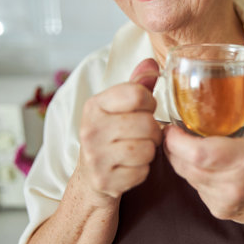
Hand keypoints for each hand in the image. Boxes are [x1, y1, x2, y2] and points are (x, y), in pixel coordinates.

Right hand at [77, 58, 162, 206]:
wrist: (91, 177)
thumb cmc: (110, 136)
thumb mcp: (119, 107)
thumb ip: (137, 85)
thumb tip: (151, 63)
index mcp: (94, 105)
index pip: (137, 94)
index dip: (150, 102)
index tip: (145, 109)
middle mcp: (90, 129)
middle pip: (147, 124)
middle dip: (153, 130)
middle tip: (144, 134)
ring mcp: (95, 157)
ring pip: (147, 149)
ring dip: (149, 151)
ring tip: (138, 149)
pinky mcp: (104, 181)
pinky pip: (142, 172)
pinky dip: (142, 170)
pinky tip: (130, 166)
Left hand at [163, 66, 243, 228]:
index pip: (200, 154)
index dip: (177, 141)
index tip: (172, 127)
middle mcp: (232, 183)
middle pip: (184, 164)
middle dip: (171, 146)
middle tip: (171, 131)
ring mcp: (222, 199)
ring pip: (185, 175)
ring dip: (179, 158)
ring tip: (181, 142)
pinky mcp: (216, 209)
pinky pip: (192, 186)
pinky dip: (190, 171)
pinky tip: (199, 162)